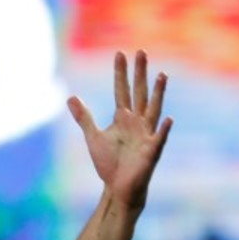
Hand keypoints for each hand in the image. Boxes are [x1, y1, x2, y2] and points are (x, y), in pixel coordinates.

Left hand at [67, 50, 172, 212]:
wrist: (118, 187)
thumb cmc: (109, 163)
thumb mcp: (93, 137)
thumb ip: (84, 117)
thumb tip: (71, 97)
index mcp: (123, 117)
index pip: (121, 90)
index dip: (120, 73)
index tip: (119, 54)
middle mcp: (137, 122)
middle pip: (138, 93)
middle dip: (139, 73)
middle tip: (141, 52)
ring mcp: (146, 135)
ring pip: (153, 110)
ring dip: (157, 93)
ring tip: (162, 75)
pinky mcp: (151, 151)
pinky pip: (158, 139)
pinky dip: (163, 130)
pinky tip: (168, 118)